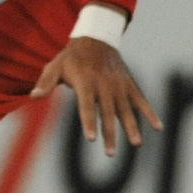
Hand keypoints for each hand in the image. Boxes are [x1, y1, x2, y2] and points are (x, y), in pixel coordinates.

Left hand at [33, 35, 155, 155]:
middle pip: (108, 112)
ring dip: (132, 127)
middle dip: (110, 133)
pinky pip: (141, 100)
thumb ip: (45, 82)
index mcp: (85, 82)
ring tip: (136, 144)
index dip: (89, 121)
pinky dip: (150, 112)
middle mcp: (104, 85)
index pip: (87, 105)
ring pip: (126, 109)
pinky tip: (159, 127)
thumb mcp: (55, 66)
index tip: (91, 138)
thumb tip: (33, 96)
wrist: (96, 39)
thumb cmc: (71, 58)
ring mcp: (119, 85)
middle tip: (110, 153)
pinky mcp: (129, 84)